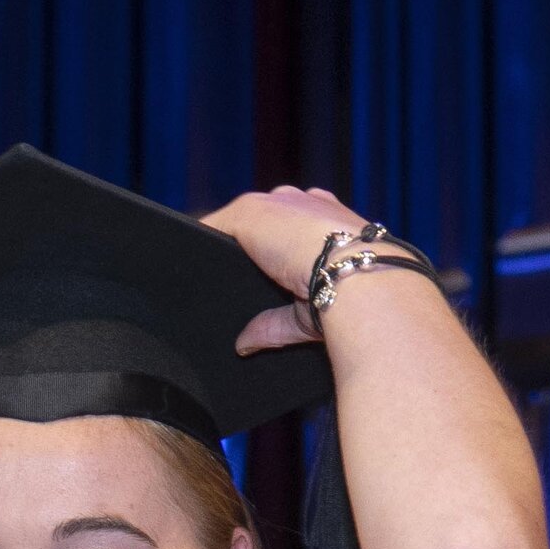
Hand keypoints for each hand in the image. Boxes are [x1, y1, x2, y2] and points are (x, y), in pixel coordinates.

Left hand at [201, 185, 374, 352]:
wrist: (362, 279)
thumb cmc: (355, 300)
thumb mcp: (310, 314)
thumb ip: (275, 324)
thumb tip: (245, 344)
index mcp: (333, 222)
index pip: (297, 224)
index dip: (279, 243)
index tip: (266, 266)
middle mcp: (306, 204)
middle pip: (264, 217)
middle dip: (249, 241)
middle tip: (234, 277)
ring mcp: (278, 204)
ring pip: (239, 219)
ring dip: (224, 242)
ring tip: (205, 273)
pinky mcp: (251, 212)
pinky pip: (215, 224)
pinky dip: (199, 243)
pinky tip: (188, 261)